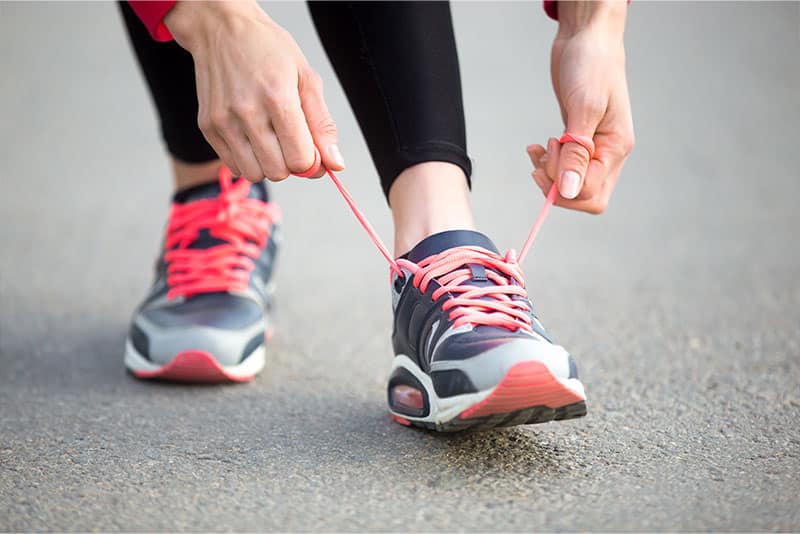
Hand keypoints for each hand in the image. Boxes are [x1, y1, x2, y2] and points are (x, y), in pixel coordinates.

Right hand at [164, 1, 342, 181]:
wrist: (222, 29)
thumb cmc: (268, 49)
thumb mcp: (306, 78)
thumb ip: (322, 124)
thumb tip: (335, 163)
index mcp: (278, 98)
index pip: (300, 159)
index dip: (312, 162)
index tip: (312, 151)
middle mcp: (247, 112)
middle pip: (278, 171)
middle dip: (290, 164)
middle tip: (291, 143)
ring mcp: (224, 121)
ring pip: (254, 174)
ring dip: (268, 165)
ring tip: (271, 141)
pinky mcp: (208, 127)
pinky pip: (233, 166)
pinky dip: (247, 160)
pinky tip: (252, 138)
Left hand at [527, 1, 633, 213]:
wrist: (587, 39)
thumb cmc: (592, 65)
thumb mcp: (583, 108)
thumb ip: (576, 152)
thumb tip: (568, 190)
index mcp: (616, 148)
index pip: (591, 194)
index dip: (564, 186)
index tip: (548, 158)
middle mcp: (608, 153)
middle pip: (583, 196)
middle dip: (556, 184)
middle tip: (541, 157)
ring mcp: (593, 148)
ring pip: (570, 183)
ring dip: (548, 173)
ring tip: (538, 148)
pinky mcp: (577, 140)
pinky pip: (562, 166)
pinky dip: (545, 162)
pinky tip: (536, 147)